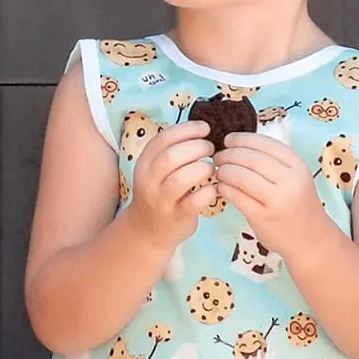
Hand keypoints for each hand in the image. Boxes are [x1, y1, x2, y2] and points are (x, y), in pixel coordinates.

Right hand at [125, 120, 217, 248]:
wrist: (148, 230)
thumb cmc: (160, 192)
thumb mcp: (156, 170)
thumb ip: (172, 150)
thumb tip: (201, 128)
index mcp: (144, 163)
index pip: (163, 138)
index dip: (187, 129)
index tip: (205, 128)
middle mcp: (149, 180)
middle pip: (172, 156)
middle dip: (197, 147)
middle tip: (211, 149)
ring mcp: (161, 200)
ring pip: (182, 178)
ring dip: (203, 169)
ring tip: (212, 169)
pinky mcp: (176, 216)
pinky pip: (194, 201)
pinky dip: (209, 192)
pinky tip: (214, 189)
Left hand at [213, 132, 328, 255]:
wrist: (309, 239)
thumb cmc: (297, 203)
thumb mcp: (294, 177)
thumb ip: (272, 160)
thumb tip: (237, 143)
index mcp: (297, 166)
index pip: (264, 143)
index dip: (242, 139)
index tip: (228, 140)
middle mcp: (290, 181)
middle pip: (250, 158)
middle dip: (228, 154)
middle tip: (218, 157)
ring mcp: (277, 200)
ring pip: (241, 176)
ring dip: (224, 171)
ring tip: (218, 172)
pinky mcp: (262, 217)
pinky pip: (236, 196)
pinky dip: (223, 188)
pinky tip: (220, 187)